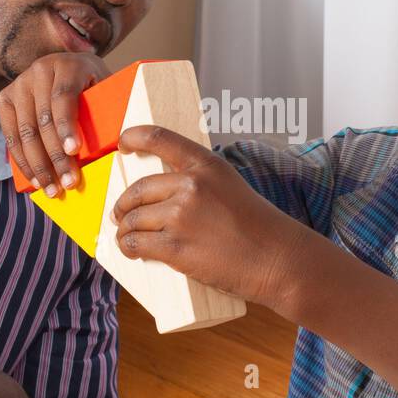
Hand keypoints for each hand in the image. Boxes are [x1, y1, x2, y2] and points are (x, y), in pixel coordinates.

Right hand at [0, 51, 109, 197]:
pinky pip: (11, 135)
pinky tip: (34, 178)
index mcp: (69, 65)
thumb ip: (108, 109)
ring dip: (38, 165)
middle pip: (43, 119)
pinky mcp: (6, 98)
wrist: (68, 68)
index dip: (66, 125)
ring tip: (51, 189)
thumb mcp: (105, 89)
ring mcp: (20, 83)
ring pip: (25, 131)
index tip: (74, 152)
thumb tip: (117, 144)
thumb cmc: (93, 86)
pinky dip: (22, 160)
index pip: (63, 97)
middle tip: (68, 183)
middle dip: (55, 156)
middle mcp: (40, 69)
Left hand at [110, 124, 311, 309]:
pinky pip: (136, 243)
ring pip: (133, 219)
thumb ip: (200, 183)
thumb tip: (163, 194)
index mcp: (206, 165)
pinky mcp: (175, 247)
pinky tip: (130, 250)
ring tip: (126, 237)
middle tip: (120, 214)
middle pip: (138, 189)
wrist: (278, 259)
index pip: (159, 138)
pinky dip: (127, 247)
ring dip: (124, 230)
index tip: (122, 143)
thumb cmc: (260, 228)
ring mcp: (181, 216)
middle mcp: (191, 185)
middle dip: (123, 204)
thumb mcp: (231, 187)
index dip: (133, 137)